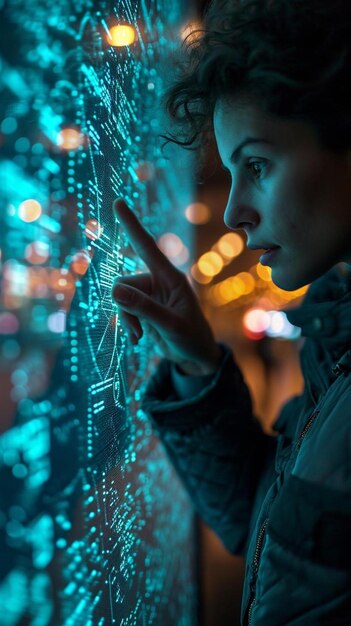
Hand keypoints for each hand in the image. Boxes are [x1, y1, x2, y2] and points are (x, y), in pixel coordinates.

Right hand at [111, 199, 221, 375]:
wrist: (195, 356)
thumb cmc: (191, 338)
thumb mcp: (170, 325)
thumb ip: (143, 308)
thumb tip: (114, 292)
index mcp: (170, 277)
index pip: (147, 246)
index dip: (132, 225)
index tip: (118, 202)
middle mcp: (158, 280)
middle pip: (123, 284)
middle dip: (125, 309)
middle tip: (139, 331)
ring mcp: (149, 294)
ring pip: (119, 298)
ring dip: (126, 319)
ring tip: (140, 336)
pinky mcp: (142, 306)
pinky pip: (122, 308)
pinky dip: (127, 324)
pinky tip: (138, 338)